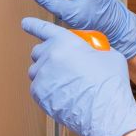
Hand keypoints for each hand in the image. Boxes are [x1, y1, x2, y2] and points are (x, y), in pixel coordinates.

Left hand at [21, 17, 135, 135]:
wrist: (106, 112)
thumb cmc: (110, 83)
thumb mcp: (109, 55)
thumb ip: (95, 49)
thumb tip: (94, 52)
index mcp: (65, 42)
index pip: (43, 28)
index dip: (33, 25)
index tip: (25, 23)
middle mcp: (49, 57)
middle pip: (38, 51)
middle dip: (46, 54)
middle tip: (61, 62)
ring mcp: (42, 77)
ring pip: (36, 71)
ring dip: (45, 72)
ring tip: (64, 81)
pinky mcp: (40, 96)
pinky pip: (38, 88)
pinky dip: (47, 89)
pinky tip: (63, 94)